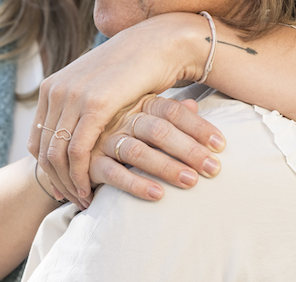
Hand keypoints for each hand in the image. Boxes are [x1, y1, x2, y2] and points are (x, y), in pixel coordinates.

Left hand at [28, 14, 224, 206]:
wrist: (154, 45)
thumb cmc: (130, 71)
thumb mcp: (94, 88)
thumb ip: (77, 107)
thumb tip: (70, 131)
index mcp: (50, 86)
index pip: (37, 137)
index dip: (45, 167)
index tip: (61, 187)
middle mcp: (55, 91)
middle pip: (43, 150)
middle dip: (56, 180)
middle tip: (71, 200)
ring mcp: (72, 97)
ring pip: (57, 154)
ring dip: (68, 183)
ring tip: (82, 200)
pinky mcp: (94, 105)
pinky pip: (77, 151)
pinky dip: (80, 176)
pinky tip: (90, 190)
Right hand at [86, 96, 224, 202]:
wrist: (74, 134)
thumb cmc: (121, 124)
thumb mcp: (145, 112)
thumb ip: (169, 111)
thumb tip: (194, 103)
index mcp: (137, 101)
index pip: (172, 110)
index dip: (198, 127)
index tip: (221, 145)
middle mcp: (120, 116)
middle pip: (158, 129)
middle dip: (189, 150)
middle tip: (214, 169)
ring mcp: (102, 137)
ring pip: (137, 150)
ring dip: (166, 167)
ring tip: (191, 181)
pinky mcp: (88, 159)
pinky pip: (113, 172)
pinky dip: (135, 184)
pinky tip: (157, 195)